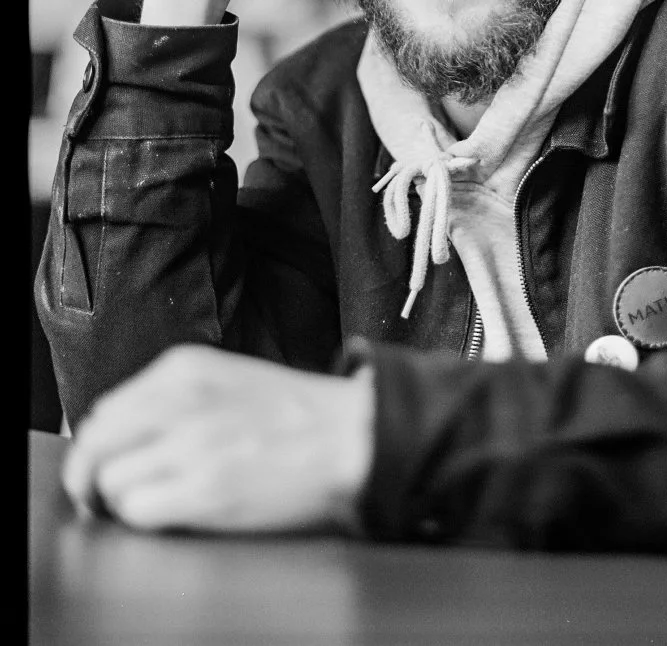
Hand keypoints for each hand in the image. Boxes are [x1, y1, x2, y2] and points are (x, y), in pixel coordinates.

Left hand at [61, 345, 374, 533]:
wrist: (350, 434)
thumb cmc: (296, 412)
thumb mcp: (227, 378)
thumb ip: (174, 395)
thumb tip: (120, 433)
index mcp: (184, 369)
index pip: (104, 411)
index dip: (104, 445)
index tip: (115, 463)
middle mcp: (179, 401)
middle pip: (94, 445)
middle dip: (93, 476)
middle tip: (107, 497)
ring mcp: (191, 445)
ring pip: (109, 481)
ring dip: (123, 500)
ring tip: (155, 502)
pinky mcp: (205, 489)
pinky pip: (137, 510)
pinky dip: (145, 518)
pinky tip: (174, 514)